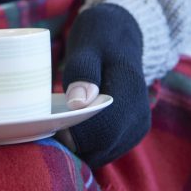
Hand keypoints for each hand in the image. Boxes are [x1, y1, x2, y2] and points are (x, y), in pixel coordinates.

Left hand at [58, 4, 149, 167]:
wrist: (120, 37)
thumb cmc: (99, 39)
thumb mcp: (88, 48)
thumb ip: (83, 73)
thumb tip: (78, 104)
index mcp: (130, 90)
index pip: (104, 130)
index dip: (75, 135)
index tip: (52, 124)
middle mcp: (140, 115)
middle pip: (103, 147)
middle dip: (73, 144)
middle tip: (50, 127)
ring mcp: (138, 127)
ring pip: (104, 154)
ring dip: (79, 147)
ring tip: (60, 125)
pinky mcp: (132, 134)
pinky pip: (106, 150)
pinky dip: (87, 146)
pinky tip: (73, 129)